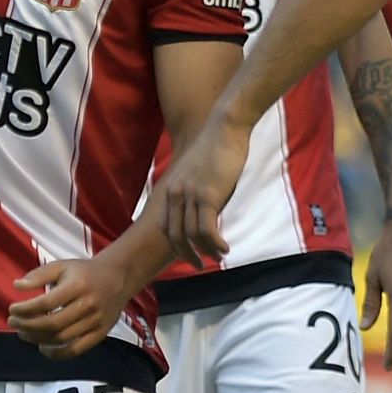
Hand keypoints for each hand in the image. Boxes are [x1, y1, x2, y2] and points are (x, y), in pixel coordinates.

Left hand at [8, 257, 139, 359]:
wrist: (118, 278)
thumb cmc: (85, 272)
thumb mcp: (62, 266)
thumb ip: (39, 275)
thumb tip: (16, 286)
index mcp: (78, 286)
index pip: (47, 302)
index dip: (26, 309)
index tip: (12, 309)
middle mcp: (88, 305)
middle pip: (52, 323)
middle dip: (28, 326)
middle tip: (14, 323)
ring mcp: (96, 321)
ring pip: (61, 338)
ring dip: (37, 339)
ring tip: (24, 333)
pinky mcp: (100, 333)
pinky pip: (76, 350)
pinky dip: (57, 354)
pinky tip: (43, 348)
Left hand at [156, 117, 253, 266]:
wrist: (226, 127)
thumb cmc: (217, 146)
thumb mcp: (199, 171)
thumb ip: (197, 191)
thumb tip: (207, 210)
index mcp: (171, 188)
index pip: (165, 225)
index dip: (175, 243)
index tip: (187, 252)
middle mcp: (175, 194)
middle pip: (174, 235)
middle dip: (186, 254)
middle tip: (199, 265)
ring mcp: (190, 195)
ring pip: (191, 236)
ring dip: (205, 251)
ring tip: (218, 256)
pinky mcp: (207, 196)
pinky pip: (207, 230)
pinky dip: (215, 243)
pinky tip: (225, 248)